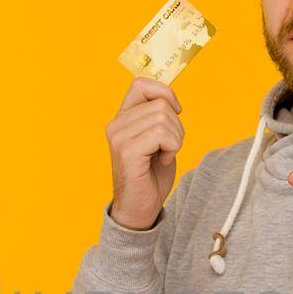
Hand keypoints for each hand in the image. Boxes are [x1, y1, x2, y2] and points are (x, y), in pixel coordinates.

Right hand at [106, 77, 183, 230]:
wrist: (140, 209)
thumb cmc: (151, 176)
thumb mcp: (156, 138)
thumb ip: (158, 116)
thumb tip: (171, 99)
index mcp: (121, 118)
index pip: (141, 83)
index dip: (165, 93)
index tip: (175, 113)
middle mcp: (116, 124)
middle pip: (160, 103)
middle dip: (176, 125)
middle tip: (168, 147)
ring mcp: (119, 137)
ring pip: (163, 117)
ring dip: (175, 138)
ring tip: (164, 155)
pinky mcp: (127, 152)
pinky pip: (162, 134)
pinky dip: (172, 148)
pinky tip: (162, 161)